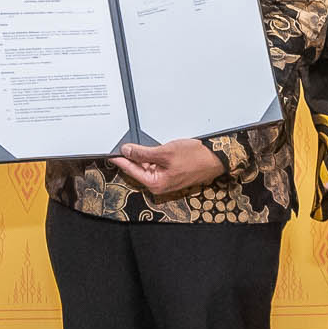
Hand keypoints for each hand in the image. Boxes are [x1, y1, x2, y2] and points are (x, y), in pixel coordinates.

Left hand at [109, 137, 226, 196]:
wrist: (216, 157)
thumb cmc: (194, 157)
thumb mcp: (165, 152)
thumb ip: (143, 153)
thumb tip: (127, 151)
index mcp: (156, 184)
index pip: (132, 171)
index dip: (121, 160)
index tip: (111, 153)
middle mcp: (160, 184)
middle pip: (139, 169)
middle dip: (131, 157)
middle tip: (121, 145)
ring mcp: (166, 179)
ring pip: (148, 166)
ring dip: (143, 155)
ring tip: (134, 144)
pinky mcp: (172, 173)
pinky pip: (157, 164)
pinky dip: (152, 156)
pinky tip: (149, 147)